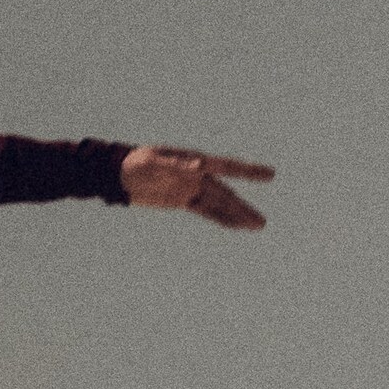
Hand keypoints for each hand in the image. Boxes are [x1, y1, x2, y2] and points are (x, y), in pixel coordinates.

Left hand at [123, 144, 271, 228]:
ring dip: (237, 215)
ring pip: (220, 204)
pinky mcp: (184, 199)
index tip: (270, 174)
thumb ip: (175, 163)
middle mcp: (198, 175)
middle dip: (244, 208)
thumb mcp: (152, 163)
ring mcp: (192, 188)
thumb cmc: (135, 164)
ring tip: (257, 226)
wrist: (119, 174)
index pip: (226, 167)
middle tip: (261, 223)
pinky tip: (235, 226)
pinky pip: (207, 211)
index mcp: (194, 162)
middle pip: (226, 194)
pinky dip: (221, 218)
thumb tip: (199, 164)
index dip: (248, 172)